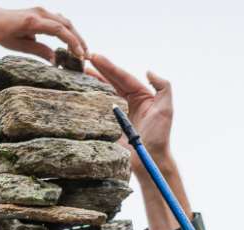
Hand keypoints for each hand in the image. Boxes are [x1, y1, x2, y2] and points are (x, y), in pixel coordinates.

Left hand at [0, 6, 87, 64]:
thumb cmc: (2, 33)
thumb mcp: (18, 46)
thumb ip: (39, 51)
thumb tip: (57, 61)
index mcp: (32, 22)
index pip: (58, 30)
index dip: (72, 42)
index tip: (80, 55)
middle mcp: (39, 13)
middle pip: (67, 25)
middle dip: (79, 40)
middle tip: (86, 56)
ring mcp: (42, 11)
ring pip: (66, 22)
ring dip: (76, 36)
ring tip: (82, 51)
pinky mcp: (43, 12)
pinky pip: (60, 20)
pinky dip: (69, 31)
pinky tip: (73, 42)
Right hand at [87, 54, 184, 229]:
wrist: (148, 159)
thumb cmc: (159, 136)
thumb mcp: (166, 109)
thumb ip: (163, 87)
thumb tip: (148, 71)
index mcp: (141, 96)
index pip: (123, 77)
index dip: (109, 67)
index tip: (95, 57)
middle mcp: (129, 101)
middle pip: (111, 81)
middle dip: (98, 69)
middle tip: (82, 58)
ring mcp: (118, 112)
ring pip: (103, 91)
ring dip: (92, 81)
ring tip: (78, 70)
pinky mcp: (109, 123)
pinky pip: (97, 108)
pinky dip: (89, 98)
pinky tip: (78, 90)